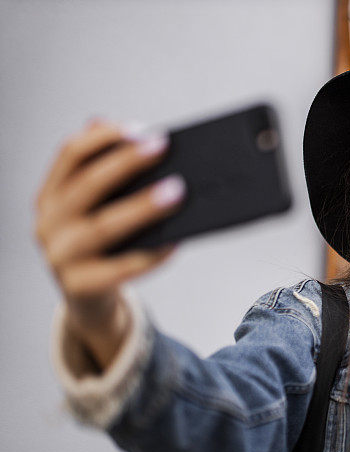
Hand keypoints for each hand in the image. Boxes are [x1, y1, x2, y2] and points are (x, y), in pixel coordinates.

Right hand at [33, 118, 183, 366]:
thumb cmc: (104, 247)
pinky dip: (151, 254)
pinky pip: (121, 269)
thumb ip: (111, 175)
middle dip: (126, 163)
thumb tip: (139, 137)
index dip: (104, 137)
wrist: (90, 302)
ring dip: (142, 206)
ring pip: (103, 226)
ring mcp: (61, 257)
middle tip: (163, 147)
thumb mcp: (100, 209)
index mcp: (51, 196)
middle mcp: (48, 223)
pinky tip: (176, 242)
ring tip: (176, 191)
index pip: (69, 154)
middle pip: (87, 185)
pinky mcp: (81, 287)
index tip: (140, 128)